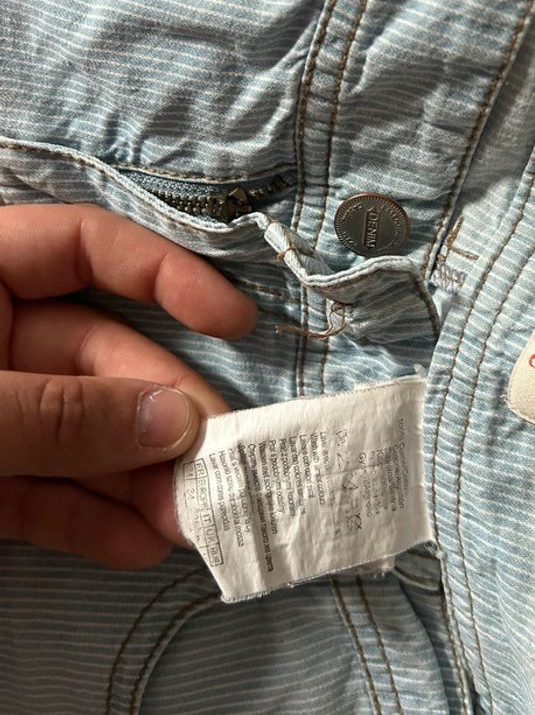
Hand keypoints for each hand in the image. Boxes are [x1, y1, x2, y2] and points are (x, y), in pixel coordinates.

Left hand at [0, 203, 255, 569]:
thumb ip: (61, 415)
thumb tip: (176, 422)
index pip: (86, 247)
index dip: (164, 276)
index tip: (233, 322)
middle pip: (100, 357)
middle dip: (161, 414)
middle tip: (219, 466)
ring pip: (82, 431)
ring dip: (138, 479)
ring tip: (190, 523)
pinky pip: (43, 492)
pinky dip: (88, 519)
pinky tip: (135, 546)